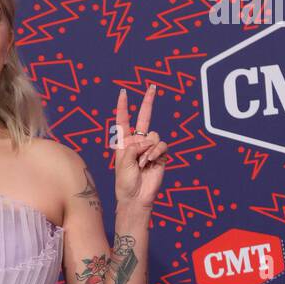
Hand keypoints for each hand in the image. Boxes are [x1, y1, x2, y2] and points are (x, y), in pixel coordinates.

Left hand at [114, 85, 168, 213]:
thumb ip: (133, 147)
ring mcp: (149, 148)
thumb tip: (148, 141)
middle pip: (144, 118)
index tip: (123, 93)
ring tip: (142, 163)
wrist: (136, 197)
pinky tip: (150, 162)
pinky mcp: (160, 155)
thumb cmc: (125, 182)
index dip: (123, 107)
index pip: (124, 121)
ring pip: (153, 135)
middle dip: (148, 102)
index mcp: (124, 143)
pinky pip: (161, 145)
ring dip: (147, 149)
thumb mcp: (122, 162)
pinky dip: (155, 152)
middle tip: (153, 86)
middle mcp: (137, 142)